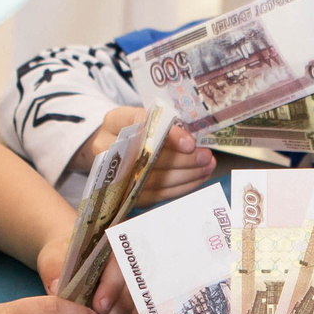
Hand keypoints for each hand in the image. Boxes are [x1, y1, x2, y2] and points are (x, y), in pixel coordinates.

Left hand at [34, 235, 146, 313]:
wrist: (69, 268)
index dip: (112, 292)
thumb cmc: (62, 261)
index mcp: (114, 257)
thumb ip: (55, 269)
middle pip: (126, 307)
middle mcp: (131, 279)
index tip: (99, 307)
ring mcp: (135, 302)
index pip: (121, 275)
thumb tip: (57, 286)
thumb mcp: (53, 258)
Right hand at [77, 108, 215, 208]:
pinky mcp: (124, 195)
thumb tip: (196, 138)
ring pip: (153, 179)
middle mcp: (107, 148)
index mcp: (113, 121)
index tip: (190, 142)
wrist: (113, 151)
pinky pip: (156, 194)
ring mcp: (113, 175)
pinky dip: (181, 187)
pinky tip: (197, 178)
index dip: (166, 134)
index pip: (140, 124)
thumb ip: (164, 123)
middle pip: (148, 157)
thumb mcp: (145, 118)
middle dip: (182, 159)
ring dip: (186, 175)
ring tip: (207, 167)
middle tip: (205, 156)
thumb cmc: (136, 130)